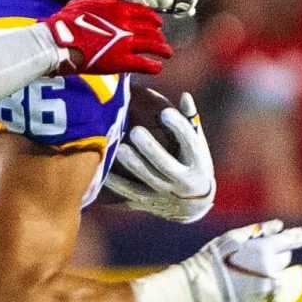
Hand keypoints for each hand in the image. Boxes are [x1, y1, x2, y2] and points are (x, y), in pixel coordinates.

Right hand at [45, 0, 170, 75]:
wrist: (60, 41)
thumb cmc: (67, 22)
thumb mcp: (84, 1)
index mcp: (118, 9)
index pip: (142, 12)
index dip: (152, 17)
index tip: (156, 22)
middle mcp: (127, 24)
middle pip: (151, 29)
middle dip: (159, 34)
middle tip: (162, 39)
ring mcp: (126, 43)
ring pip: (153, 45)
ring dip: (163, 49)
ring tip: (167, 53)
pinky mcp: (122, 61)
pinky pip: (144, 64)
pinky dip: (153, 66)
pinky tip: (157, 68)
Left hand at [103, 92, 214, 222]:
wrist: (193, 206)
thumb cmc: (193, 163)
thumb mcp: (198, 144)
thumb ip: (190, 121)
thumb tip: (185, 95)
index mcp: (198, 163)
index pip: (191, 144)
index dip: (179, 128)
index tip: (165, 112)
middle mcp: (183, 181)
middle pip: (165, 165)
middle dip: (150, 149)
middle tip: (136, 131)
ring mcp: (164, 194)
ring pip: (146, 180)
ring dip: (132, 164)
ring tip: (120, 148)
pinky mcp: (148, 202)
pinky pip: (129, 193)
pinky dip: (115, 183)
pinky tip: (103, 169)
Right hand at [177, 219, 301, 301]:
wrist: (202, 286)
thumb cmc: (215, 257)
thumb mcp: (233, 237)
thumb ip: (259, 230)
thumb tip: (279, 225)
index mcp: (265, 249)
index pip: (293, 240)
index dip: (297, 236)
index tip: (298, 235)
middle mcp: (271, 268)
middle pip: (286, 257)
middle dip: (279, 253)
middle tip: (263, 253)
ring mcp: (270, 286)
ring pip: (285, 275)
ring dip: (278, 270)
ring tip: (262, 269)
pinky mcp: (266, 299)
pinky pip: (281, 291)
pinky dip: (277, 285)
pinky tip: (265, 282)